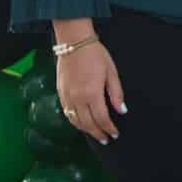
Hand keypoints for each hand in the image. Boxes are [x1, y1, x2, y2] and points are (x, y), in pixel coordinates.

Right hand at [53, 18, 125, 143]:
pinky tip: (81, 123)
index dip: (109, 128)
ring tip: (95, 134)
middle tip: (106, 140)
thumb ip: (116, 93)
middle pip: (88, 124)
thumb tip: (121, 110)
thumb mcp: (111, 72)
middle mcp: (77, 98)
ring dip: (86, 130)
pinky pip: (67, 113)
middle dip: (98, 134)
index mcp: (92, 93)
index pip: (101, 119)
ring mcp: (67, 96)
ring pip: (75, 121)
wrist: (73, 42)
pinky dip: (75, 122)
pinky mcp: (60, 93)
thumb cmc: (95, 54)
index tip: (115, 134)